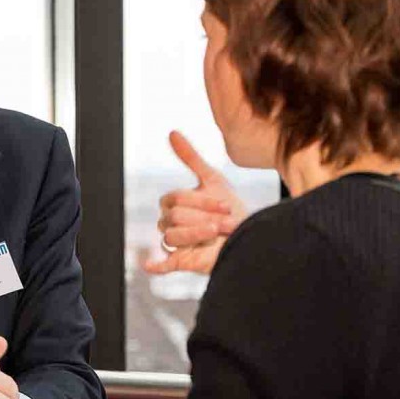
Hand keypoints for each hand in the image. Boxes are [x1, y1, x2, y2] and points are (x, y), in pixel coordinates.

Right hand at [144, 130, 246, 274]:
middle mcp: (171, 223)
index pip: (175, 199)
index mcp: (173, 204)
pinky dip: (155, 265)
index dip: (200, 201)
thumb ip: (190, 158)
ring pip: (171, 237)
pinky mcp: (182, 262)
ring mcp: (176, 243)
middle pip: (173, 217)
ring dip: (196, 235)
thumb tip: (171, 132)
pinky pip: (163, 265)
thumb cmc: (229, 208)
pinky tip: (149, 264)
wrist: (250, 233)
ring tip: (217, 234)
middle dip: (203, 218)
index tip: (226, 205)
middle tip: (227, 223)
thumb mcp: (212, 180)